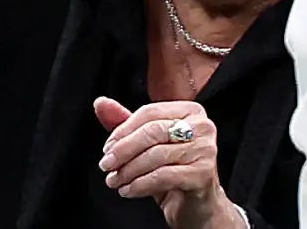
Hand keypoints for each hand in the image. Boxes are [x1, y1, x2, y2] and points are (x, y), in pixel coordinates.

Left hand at [95, 97, 237, 228]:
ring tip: (115, 180)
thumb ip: (126, 123)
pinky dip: (139, 185)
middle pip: (153, 131)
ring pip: (156, 155)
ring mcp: (205, 149)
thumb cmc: (173, 170)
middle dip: (123, 150)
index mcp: (191, 111)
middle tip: (106, 165)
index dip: (123, 130)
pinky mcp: (203, 173)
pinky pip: (162, 176)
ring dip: (127, 171)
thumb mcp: (148, 145)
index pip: (150, 112)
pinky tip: (128, 190)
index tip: (107, 148)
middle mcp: (203, 126)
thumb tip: (101, 103)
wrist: (196, 204)